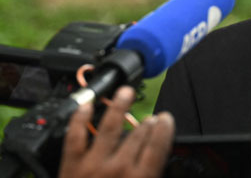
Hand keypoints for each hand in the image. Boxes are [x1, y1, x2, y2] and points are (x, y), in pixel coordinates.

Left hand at [58, 86, 174, 177]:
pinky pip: (76, 136)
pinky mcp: (71, 165)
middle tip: (151, 116)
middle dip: (147, 123)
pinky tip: (86, 106)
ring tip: (124, 92)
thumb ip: (153, 177)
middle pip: (138, 134)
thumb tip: (161, 167)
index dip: (165, 127)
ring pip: (110, 126)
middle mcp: (119, 167)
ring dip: (119, 106)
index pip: (158, 143)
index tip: (166, 118)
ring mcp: (93, 164)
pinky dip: (80, 119)